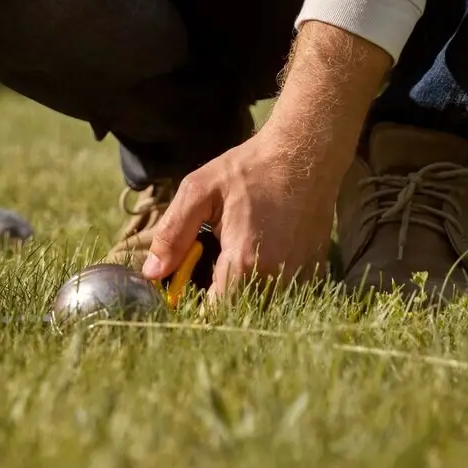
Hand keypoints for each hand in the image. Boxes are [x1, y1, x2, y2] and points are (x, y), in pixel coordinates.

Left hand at [140, 124, 338, 299]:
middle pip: (238, 313)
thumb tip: (153, 273)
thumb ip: (172, 234)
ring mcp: (300, 278)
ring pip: (261, 306)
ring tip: (232, 257)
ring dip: (241, 295)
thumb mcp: (199, 191)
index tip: (181, 296)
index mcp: (244, 260)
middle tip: (204, 272)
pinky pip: (283, 296)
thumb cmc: (250, 168)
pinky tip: (258, 255)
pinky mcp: (314, 274)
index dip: (193, 311)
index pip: (214, 314)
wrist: (306, 153)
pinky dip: (265, 286)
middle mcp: (277, 277)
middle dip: (216, 302)